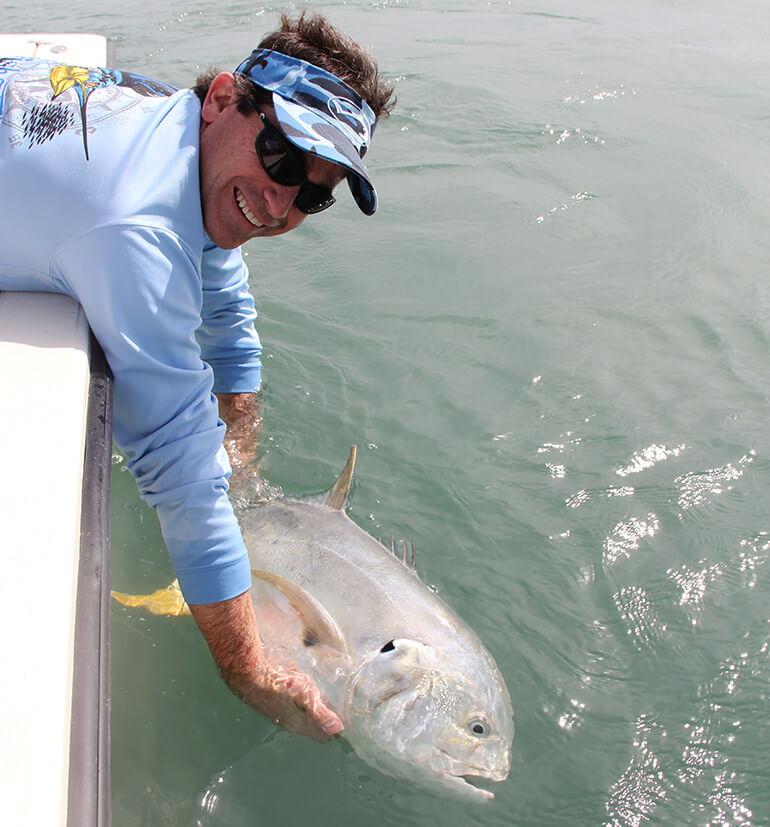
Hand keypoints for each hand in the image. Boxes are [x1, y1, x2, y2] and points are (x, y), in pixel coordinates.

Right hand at [223, 660, 343, 741]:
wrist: (248, 672)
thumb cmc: (278, 683)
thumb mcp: (304, 695)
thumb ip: (320, 713)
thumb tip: (338, 729)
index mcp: (298, 723)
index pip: (321, 735)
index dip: (334, 730)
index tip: (348, 723)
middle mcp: (288, 722)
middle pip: (311, 727)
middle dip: (325, 723)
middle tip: (340, 714)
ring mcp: (278, 712)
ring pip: (302, 717)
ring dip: (314, 713)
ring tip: (326, 705)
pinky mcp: (272, 702)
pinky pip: (293, 707)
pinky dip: (303, 704)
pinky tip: (305, 694)